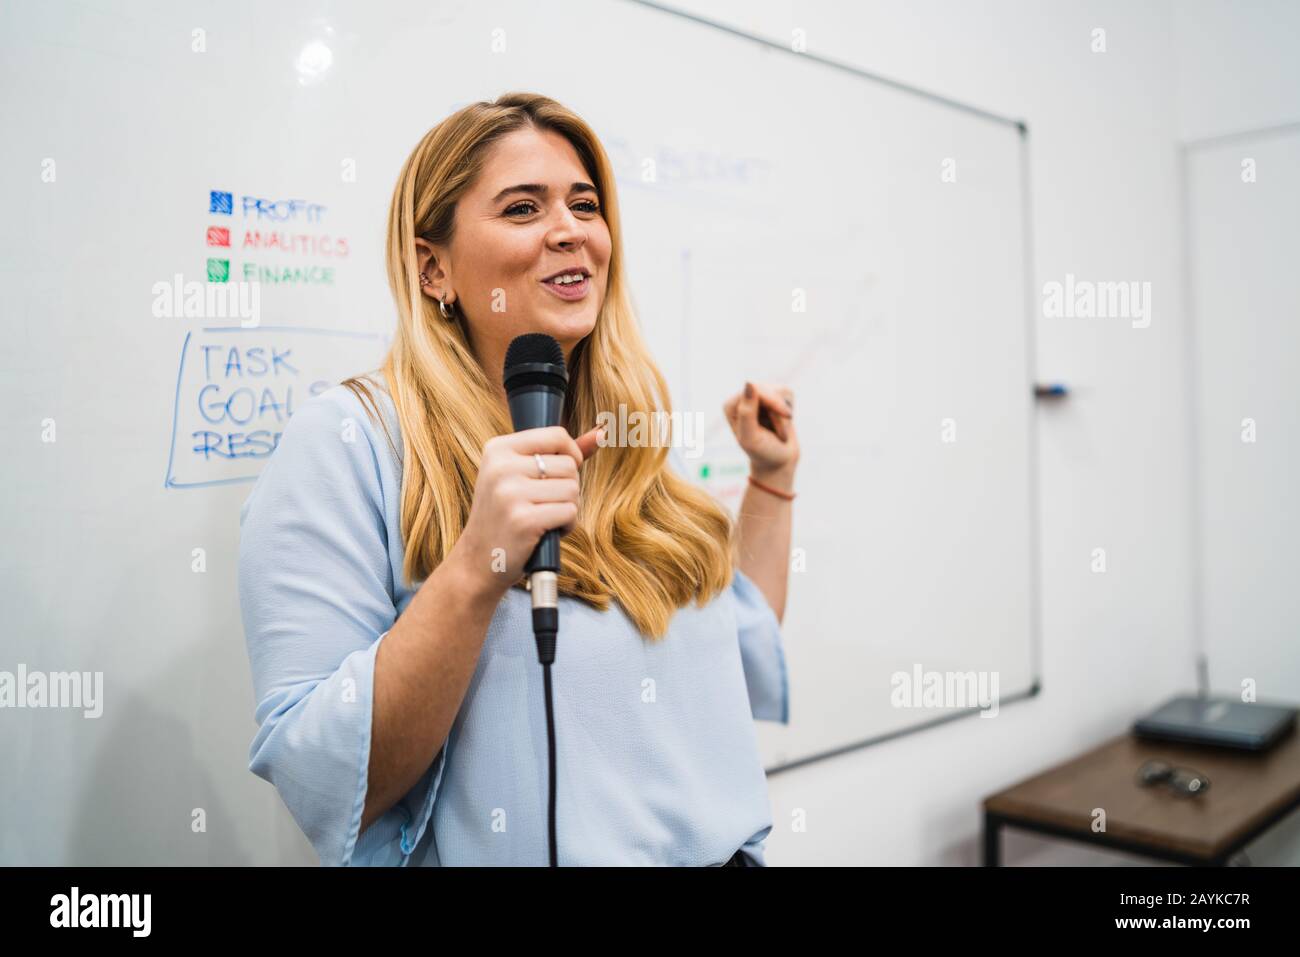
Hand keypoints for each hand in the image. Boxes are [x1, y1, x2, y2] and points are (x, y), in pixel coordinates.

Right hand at [450, 424, 604, 598]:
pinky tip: (547, 531)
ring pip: (572, 489)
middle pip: (568, 465)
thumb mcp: (522, 475)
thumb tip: (602, 432)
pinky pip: (569, 512)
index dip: (571, 455)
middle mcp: (501, 467)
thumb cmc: (507, 514)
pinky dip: (567, 525)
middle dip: (568, 487)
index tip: (561, 474)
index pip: (556, 435)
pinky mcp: (523, 520)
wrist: (478, 560)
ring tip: (545, 517)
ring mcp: (510, 494)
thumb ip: (560, 452)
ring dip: (568, 508)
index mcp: (498, 449)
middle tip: (545, 504)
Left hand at [722, 381, 798, 486]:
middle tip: (782, 434)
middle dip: (779, 410)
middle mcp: (742, 398)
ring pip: (779, 391)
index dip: (773, 402)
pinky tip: (784, 422)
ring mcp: (757, 396)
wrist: (779, 462)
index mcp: (731, 406)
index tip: (785, 416)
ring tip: (780, 432)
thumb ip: (747, 412)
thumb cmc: (763, 452)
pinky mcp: (772, 397)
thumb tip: (749, 382)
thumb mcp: (751, 437)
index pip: (754, 389)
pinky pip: (788, 393)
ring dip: (784, 414)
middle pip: (768, 388)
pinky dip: (790, 410)